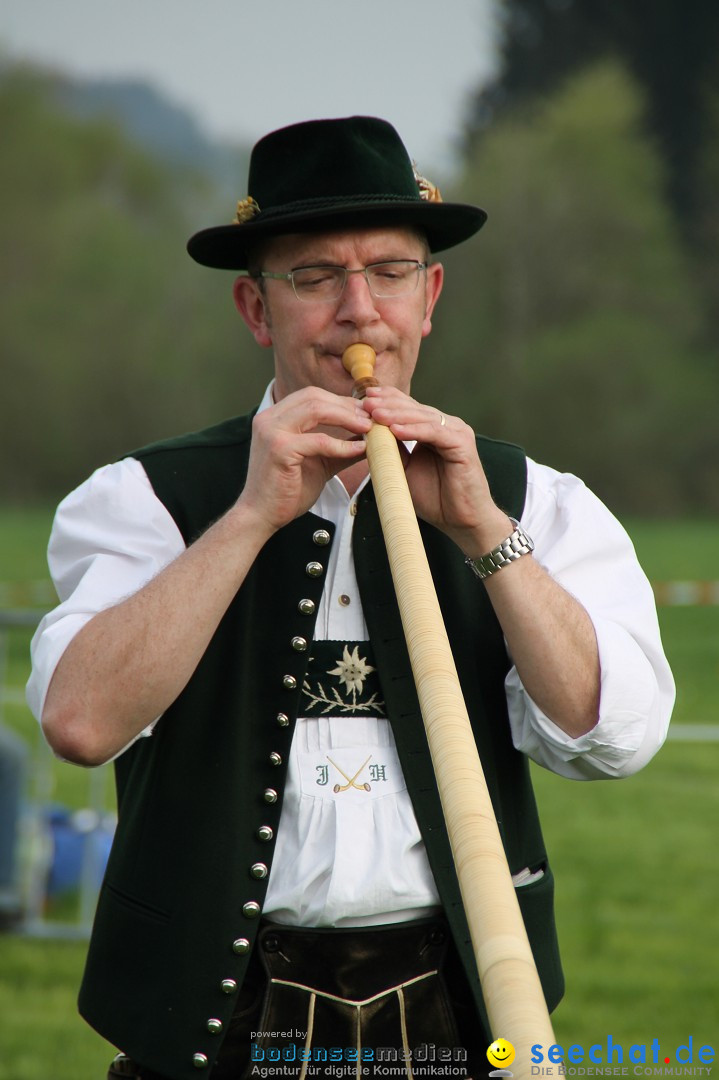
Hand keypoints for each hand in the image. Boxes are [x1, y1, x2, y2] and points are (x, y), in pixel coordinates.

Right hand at [237, 387, 371, 532]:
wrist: (262, 515)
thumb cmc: (287, 490)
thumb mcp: (319, 462)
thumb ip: (340, 448)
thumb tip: (369, 439)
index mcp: (275, 417)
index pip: (311, 396)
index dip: (340, 401)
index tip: (364, 413)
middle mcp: (270, 418)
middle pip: (315, 397)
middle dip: (346, 406)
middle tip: (371, 418)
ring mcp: (272, 431)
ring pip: (316, 409)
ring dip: (347, 417)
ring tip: (368, 428)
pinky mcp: (279, 449)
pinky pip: (318, 440)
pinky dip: (342, 444)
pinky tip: (359, 450)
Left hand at [360, 386, 510, 554]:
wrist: (460, 521)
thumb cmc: (435, 498)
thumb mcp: (405, 469)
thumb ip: (392, 450)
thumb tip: (368, 434)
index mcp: (434, 429)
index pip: (409, 407)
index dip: (387, 400)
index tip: (363, 399)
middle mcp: (447, 426)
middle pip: (414, 408)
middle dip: (388, 403)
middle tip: (365, 401)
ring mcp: (456, 432)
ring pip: (422, 418)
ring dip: (397, 415)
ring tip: (375, 414)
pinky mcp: (462, 444)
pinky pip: (434, 433)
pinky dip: (414, 431)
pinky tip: (395, 429)